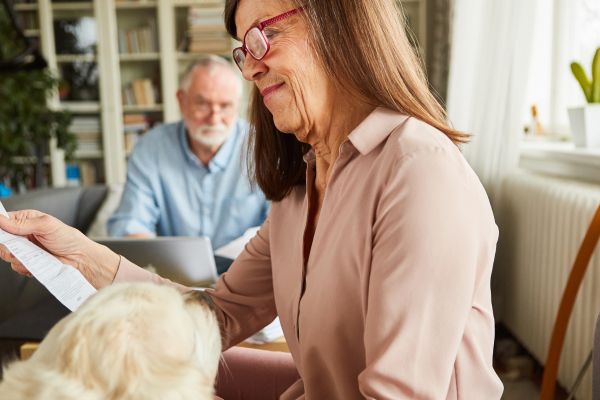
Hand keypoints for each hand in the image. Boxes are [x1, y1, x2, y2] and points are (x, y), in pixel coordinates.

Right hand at [0, 210, 119, 288]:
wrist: (79, 259)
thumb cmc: (69, 239)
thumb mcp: (46, 225)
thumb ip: (23, 223)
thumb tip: (1, 220)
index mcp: (26, 220)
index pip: (3, 221)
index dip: (0, 228)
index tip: (3, 234)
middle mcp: (23, 234)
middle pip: (2, 240)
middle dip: (8, 245)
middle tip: (21, 246)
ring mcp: (25, 250)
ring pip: (7, 254)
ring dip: (18, 256)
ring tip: (34, 254)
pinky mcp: (28, 263)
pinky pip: (16, 266)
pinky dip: (25, 266)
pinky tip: (37, 262)